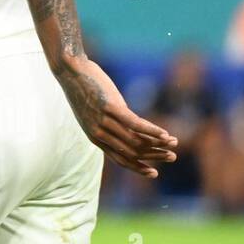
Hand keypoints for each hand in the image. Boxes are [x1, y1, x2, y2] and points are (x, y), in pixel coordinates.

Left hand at [54, 55, 177, 177]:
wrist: (69, 70)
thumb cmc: (83, 90)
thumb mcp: (93, 112)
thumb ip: (109, 124)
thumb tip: (128, 130)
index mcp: (95, 137)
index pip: (120, 159)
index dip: (138, 167)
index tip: (154, 173)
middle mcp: (99, 133)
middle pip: (131, 152)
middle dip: (154, 156)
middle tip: (172, 157)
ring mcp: (104, 120)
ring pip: (136, 140)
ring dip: (157, 144)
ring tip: (174, 144)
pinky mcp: (111, 107)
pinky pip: (135, 124)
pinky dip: (152, 130)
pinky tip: (165, 133)